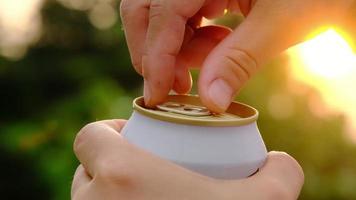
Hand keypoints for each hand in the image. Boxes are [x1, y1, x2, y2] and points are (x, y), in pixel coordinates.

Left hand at [71, 120, 303, 199]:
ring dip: (107, 195)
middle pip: (86, 171)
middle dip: (108, 166)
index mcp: (119, 174)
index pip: (89, 137)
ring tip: (143, 197)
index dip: (108, 132)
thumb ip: (278, 174)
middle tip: (143, 169)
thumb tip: (282, 162)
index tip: (134, 137)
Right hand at [120, 0, 353, 111]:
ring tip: (210, 61)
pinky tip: (215, 46)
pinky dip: (189, 41)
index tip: (158, 95)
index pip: (163, 10)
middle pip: (146, 9)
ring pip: (159, 17)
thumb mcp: (282, 22)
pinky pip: (179, 18)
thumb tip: (210, 102)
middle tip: (176, 86)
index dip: (156, 56)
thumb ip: (240, 60)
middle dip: (155, 52)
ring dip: (175, 49)